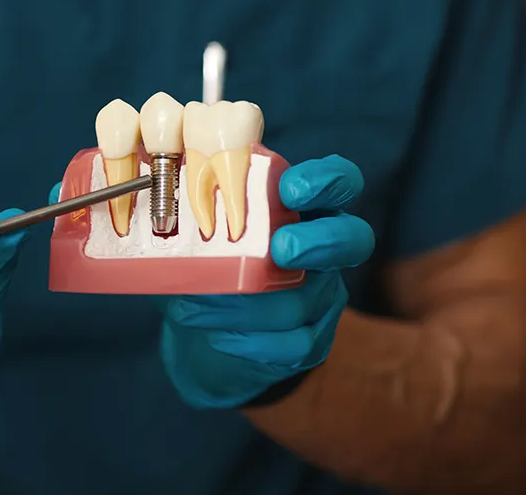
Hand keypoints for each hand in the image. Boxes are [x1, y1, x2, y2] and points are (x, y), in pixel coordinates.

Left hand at [160, 155, 372, 408]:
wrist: (208, 335)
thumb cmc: (213, 265)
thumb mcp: (208, 230)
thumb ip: (206, 209)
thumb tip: (172, 196)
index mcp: (306, 208)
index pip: (339, 181)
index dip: (328, 180)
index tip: (290, 189)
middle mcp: (325, 251)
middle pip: (353, 240)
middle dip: (320, 242)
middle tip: (281, 248)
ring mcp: (323, 298)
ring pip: (302, 301)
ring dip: (245, 305)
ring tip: (193, 305)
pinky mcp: (311, 342)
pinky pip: (294, 345)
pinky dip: (252, 342)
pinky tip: (219, 337)